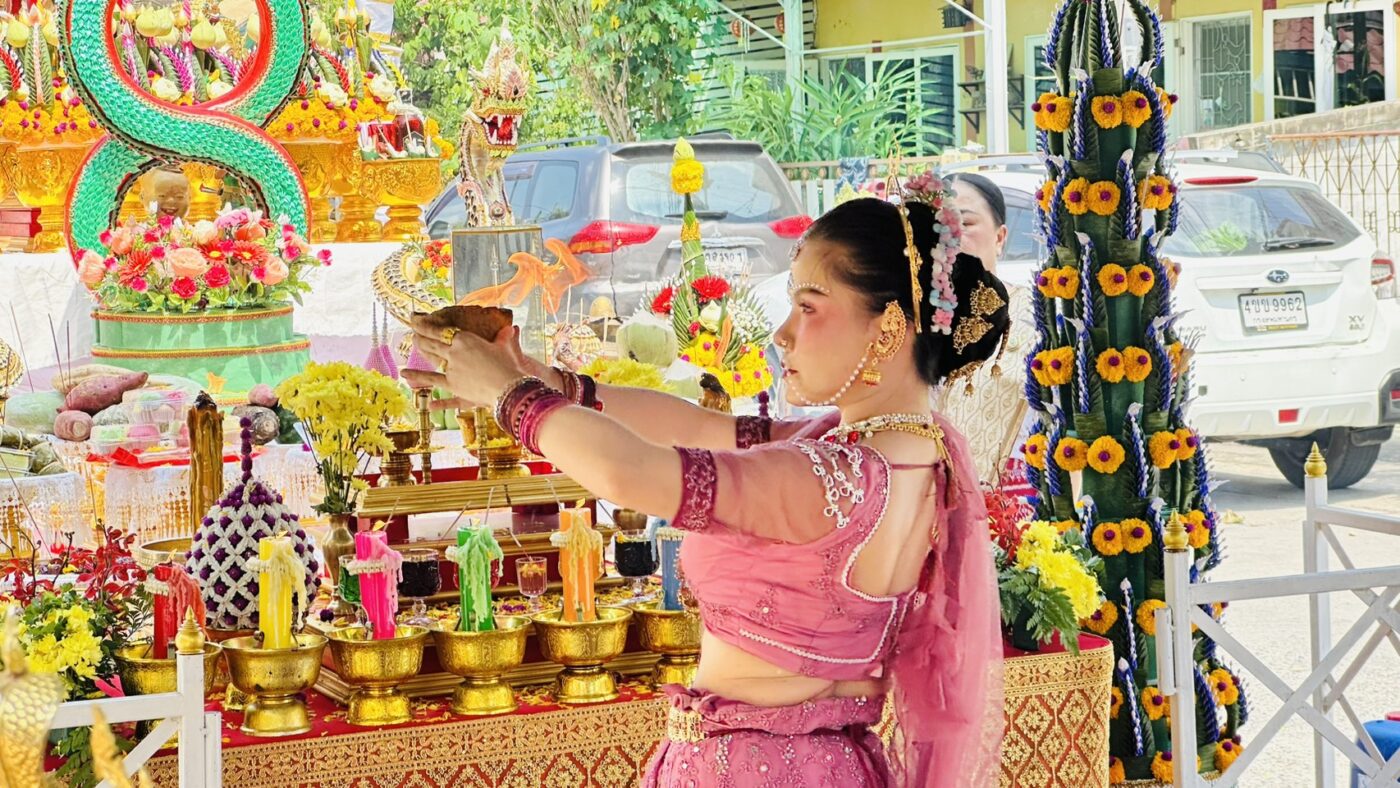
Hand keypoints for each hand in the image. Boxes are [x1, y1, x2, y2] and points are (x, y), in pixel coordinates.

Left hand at [402, 315, 529, 408]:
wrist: (508, 388)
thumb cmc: (508, 365)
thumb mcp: (506, 348)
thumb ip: (504, 338)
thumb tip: (511, 329)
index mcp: (465, 339)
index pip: (440, 329)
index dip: (425, 323)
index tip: (416, 318)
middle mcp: (454, 352)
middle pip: (431, 342)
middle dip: (420, 335)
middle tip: (412, 330)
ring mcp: (451, 369)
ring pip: (431, 358)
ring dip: (420, 351)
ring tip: (411, 345)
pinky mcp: (453, 386)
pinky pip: (435, 381)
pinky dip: (421, 380)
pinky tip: (409, 380)